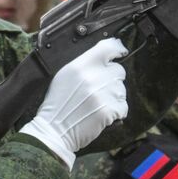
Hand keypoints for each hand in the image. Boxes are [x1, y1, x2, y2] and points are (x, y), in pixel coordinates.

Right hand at [19, 38, 127, 169]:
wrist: (54, 131)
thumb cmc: (58, 105)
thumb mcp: (64, 76)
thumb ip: (84, 64)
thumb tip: (103, 57)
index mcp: (80, 66)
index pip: (107, 47)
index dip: (117, 49)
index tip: (120, 53)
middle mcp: (92, 76)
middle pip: (118, 70)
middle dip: (112, 80)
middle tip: (99, 91)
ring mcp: (102, 93)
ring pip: (121, 90)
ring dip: (114, 97)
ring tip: (97, 105)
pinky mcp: (109, 110)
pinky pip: (123, 107)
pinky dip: (116, 112)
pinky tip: (101, 114)